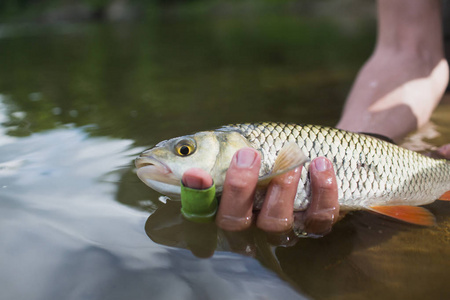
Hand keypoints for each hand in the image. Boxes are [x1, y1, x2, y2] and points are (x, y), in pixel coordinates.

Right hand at [182, 148, 339, 234]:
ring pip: (275, 224)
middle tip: (246, 156)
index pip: (199, 211)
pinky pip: (318, 219)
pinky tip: (320, 163)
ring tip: (291, 158)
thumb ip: (224, 148)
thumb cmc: (271, 148)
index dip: (194, 198)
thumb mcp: (246, 143)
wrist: (315, 150)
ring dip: (281, 188)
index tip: (196, 174)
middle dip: (238, 189)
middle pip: (232, 222)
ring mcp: (282, 228)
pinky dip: (322, 190)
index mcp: (226, 203)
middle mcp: (249, 223)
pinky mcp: (315, 225)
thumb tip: (193, 147)